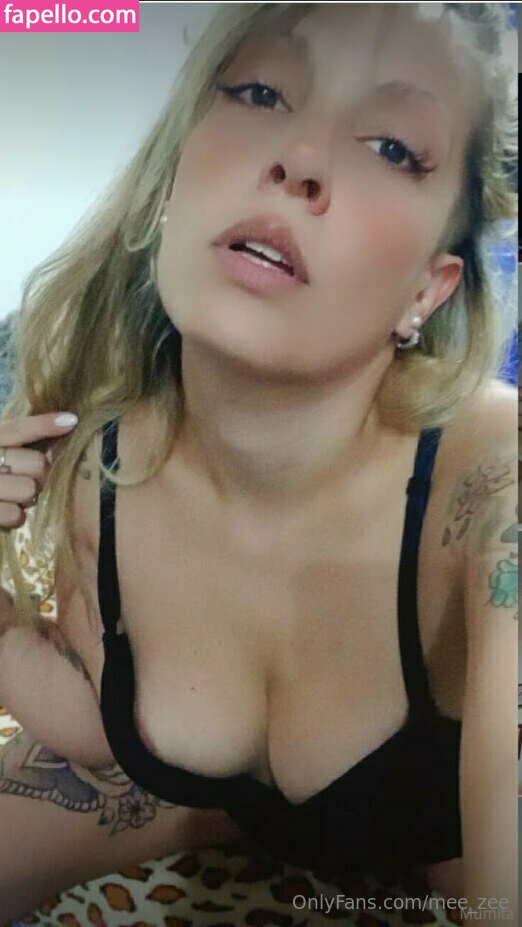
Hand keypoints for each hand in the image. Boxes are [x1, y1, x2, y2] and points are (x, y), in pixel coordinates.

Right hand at [0, 412, 77, 528]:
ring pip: (28, 489)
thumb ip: (16, 435)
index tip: (71, 421)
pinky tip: (4, 508)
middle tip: (27, 475)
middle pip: (36, 463)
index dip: (44, 424)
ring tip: (12, 493)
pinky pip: (15, 515)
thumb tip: (63, 423)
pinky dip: (14, 516)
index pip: (16, 429)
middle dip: (39, 472)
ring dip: (26, 495)